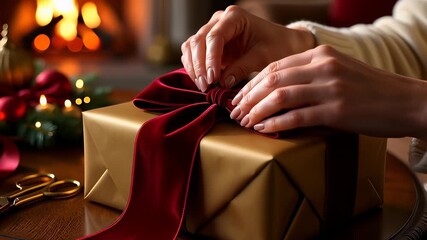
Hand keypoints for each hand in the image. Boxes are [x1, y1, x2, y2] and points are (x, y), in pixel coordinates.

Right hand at [180, 5, 314, 91]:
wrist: (281, 44)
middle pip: (198, 41)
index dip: (210, 59)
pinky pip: (192, 54)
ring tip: (203, 87)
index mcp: (234, 17)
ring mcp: (212, 31)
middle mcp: (219, 20)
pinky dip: (194, 68)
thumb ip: (242, 68)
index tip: (213, 79)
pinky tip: (202, 82)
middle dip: (199, 65)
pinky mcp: (209, 44)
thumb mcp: (263, 57)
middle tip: (205, 86)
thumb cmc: (276, 46)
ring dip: (193, 67)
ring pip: (191, 46)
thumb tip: (222, 82)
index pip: (214, 37)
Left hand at [230, 45, 426, 138]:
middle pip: (272, 79)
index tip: (239, 96)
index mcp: (320, 54)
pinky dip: (276, 123)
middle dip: (248, 97)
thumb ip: (309, 74)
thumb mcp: (338, 70)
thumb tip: (275, 90)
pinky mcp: (336, 110)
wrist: (406, 101)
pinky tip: (263, 129)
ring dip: (257, 111)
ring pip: (279, 97)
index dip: (251, 82)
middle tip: (235, 112)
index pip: (274, 66)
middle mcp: (323, 67)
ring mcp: (330, 88)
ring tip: (244, 122)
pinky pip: (297, 116)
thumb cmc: (369, 88)